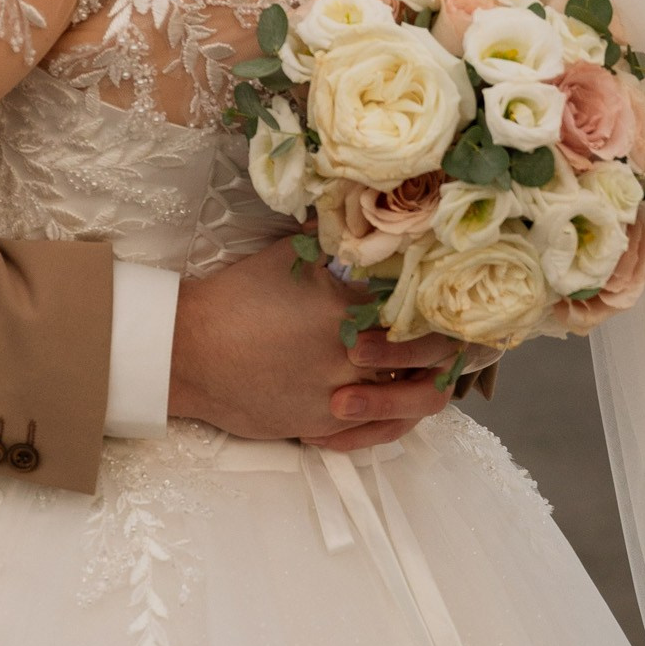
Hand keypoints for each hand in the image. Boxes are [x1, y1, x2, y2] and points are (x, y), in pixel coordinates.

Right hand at [169, 246, 459, 450]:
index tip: (452, 303)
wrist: (187, 351)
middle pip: (425, 360)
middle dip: (446, 348)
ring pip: (407, 403)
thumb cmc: (234, 297)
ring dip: (423, 388)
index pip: (418, 312)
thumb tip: (359, 213)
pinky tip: (393, 405)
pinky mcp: (320, 426)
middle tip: (456, 337)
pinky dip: (390, 420)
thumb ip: (330, 240)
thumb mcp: (286, 256)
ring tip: (428, 374)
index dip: (442, 309)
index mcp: (346, 309)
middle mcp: (350, 357)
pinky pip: (373, 433)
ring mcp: (337, 397)